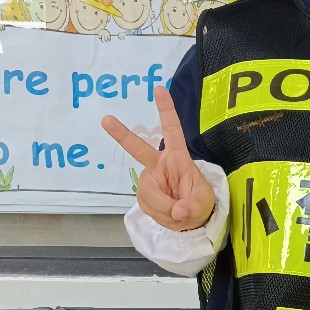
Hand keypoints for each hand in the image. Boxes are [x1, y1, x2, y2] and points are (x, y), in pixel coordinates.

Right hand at [102, 85, 215, 230]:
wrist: (190, 221)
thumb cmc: (199, 202)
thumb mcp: (203, 203)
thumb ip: (192, 206)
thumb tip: (177, 211)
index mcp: (177, 157)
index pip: (172, 130)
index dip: (166, 110)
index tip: (159, 88)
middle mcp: (159, 165)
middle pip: (138, 149)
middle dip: (122, 135)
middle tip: (106, 119)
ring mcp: (149, 180)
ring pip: (150, 195)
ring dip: (165, 208)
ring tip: (178, 213)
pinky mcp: (143, 196)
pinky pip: (149, 207)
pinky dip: (161, 215)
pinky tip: (169, 215)